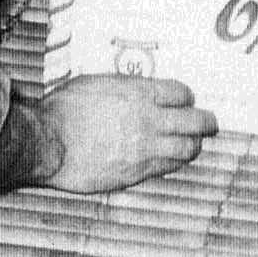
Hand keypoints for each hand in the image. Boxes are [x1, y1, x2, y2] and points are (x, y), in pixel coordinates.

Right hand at [37, 73, 218, 192]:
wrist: (49, 143)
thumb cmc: (63, 110)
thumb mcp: (94, 84)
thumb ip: (121, 88)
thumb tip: (134, 90)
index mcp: (138, 93)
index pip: (180, 93)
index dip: (186, 97)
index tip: (185, 100)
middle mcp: (149, 120)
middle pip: (194, 121)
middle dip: (205, 122)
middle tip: (209, 123)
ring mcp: (146, 148)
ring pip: (187, 148)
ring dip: (193, 145)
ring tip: (194, 144)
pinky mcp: (137, 172)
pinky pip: (168, 168)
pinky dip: (175, 162)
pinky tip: (174, 160)